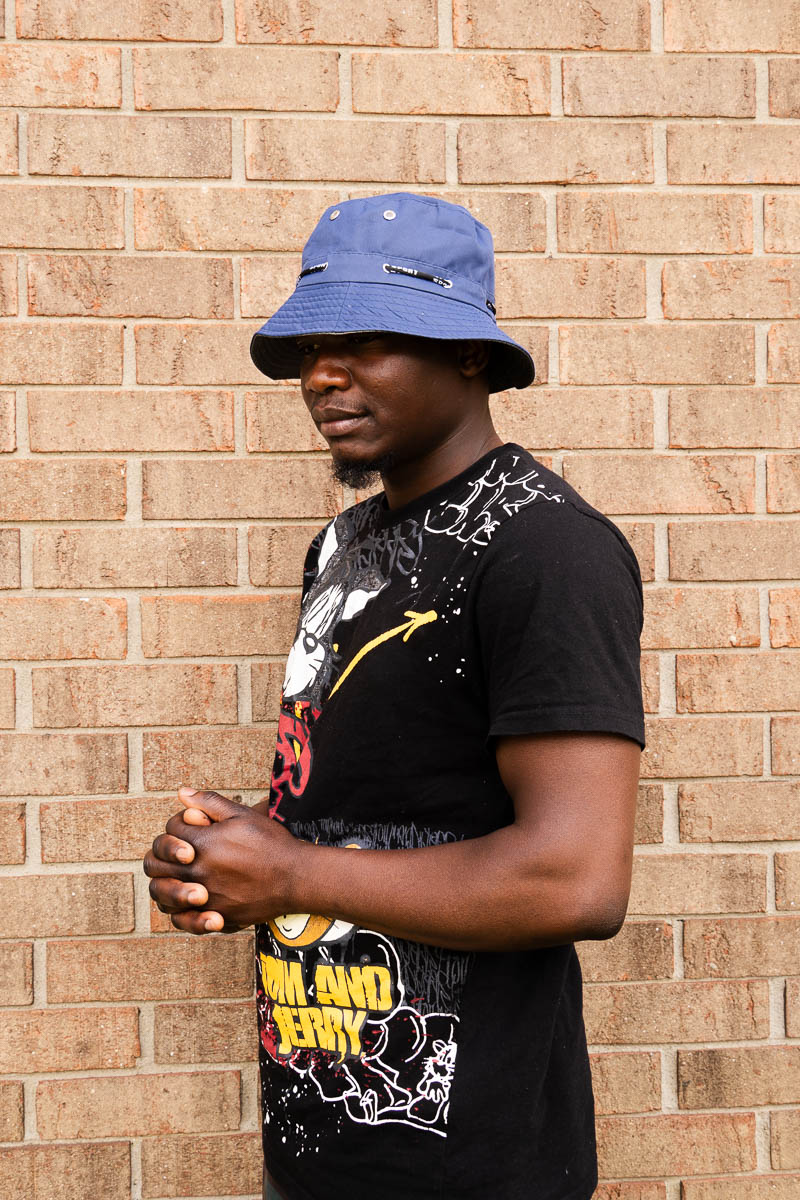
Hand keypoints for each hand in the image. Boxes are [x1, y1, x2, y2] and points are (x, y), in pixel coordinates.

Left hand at [144, 786, 296, 934]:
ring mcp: (204, 897)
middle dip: (162, 856)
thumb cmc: (271, 843)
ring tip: (180, 878)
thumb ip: (209, 803)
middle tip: (178, 854)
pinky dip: (179, 912)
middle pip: (156, 864)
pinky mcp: (215, 916)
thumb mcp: (242, 815)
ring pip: (162, 894)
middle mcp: (197, 871)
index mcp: (201, 842)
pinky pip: (182, 920)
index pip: (169, 832)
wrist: (296, 877)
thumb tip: (182, 793)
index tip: (192, 828)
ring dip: (164, 884)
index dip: (177, 827)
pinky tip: (191, 903)